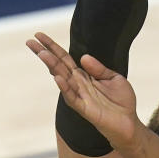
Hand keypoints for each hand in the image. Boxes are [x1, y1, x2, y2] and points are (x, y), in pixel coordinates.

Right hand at [27, 31, 138, 146]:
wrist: (129, 122)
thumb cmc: (121, 101)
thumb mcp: (114, 78)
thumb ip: (99, 68)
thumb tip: (83, 56)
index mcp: (84, 75)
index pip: (64, 58)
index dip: (53, 46)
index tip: (39, 35)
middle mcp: (78, 84)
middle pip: (58, 65)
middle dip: (44, 53)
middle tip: (30, 41)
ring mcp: (80, 96)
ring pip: (62, 78)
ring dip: (52, 66)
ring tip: (42, 53)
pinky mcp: (85, 108)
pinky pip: (72, 97)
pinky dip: (64, 87)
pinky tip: (57, 77)